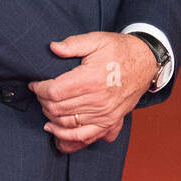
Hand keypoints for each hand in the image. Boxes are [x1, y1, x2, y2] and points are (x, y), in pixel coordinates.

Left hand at [28, 32, 156, 153]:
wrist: (145, 62)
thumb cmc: (119, 50)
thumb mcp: (97, 40)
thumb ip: (73, 44)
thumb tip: (52, 48)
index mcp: (92, 80)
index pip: (54, 92)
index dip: (40, 89)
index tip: (35, 83)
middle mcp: (98, 101)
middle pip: (57, 109)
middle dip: (42, 102)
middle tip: (40, 93)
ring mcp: (104, 115)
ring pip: (66, 125)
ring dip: (51, 118)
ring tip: (45, 108)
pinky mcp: (110, 123)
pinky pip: (84, 138)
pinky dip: (67, 140)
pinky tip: (55, 133)